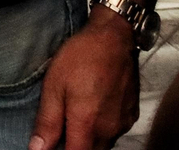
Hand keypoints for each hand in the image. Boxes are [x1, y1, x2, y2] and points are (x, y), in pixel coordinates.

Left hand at [29, 10, 139, 149]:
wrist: (114, 38)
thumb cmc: (80, 59)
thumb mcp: (54, 86)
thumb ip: (47, 122)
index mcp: (87, 125)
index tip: (52, 146)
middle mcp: (109, 130)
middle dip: (75, 147)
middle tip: (61, 131)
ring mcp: (122, 123)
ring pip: (103, 145)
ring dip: (88, 141)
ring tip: (75, 120)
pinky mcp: (131, 115)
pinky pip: (114, 133)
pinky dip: (102, 130)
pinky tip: (92, 112)